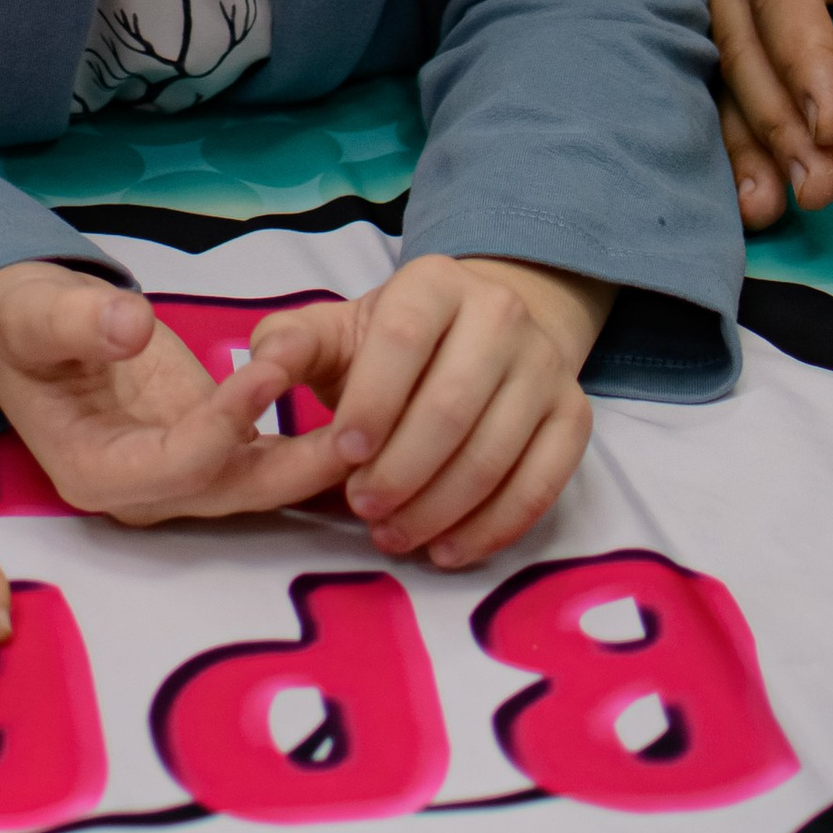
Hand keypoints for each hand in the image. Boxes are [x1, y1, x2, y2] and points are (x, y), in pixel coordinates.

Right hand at [0, 262, 343, 524]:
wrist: (23, 332)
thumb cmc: (22, 322)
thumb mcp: (35, 313)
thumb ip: (77, 322)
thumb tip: (130, 326)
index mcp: (93, 471)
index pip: (175, 466)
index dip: (225, 424)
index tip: (270, 370)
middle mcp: (141, 492)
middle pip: (230, 491)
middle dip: (298, 468)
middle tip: (366, 431)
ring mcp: (175, 478)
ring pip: (257, 484)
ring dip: (317, 465)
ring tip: (384, 431)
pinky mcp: (203, 452)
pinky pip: (263, 461)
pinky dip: (310, 450)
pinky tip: (366, 427)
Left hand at [255, 255, 604, 567]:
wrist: (480, 335)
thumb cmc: (389, 344)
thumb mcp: (334, 332)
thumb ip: (289, 347)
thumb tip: (258, 372)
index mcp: (434, 283)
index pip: (404, 341)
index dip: (372, 402)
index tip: (343, 455)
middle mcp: (501, 314)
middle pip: (452, 407)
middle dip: (401, 471)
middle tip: (364, 511)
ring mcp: (546, 365)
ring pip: (495, 453)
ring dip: (439, 508)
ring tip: (393, 535)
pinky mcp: (574, 416)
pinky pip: (541, 485)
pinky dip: (492, 528)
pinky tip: (447, 550)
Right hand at [646, 0, 832, 230]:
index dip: (805, 52)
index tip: (831, 118)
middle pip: (744, 44)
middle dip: (776, 123)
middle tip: (813, 193)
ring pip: (707, 62)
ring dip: (737, 136)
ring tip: (766, 209)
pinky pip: (679, 55)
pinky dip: (699, 117)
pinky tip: (717, 181)